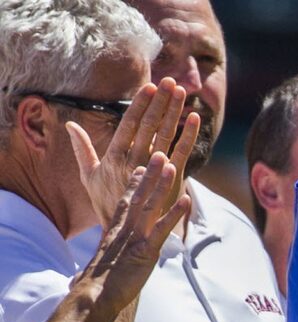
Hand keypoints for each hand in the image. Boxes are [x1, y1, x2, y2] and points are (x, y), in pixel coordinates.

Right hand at [66, 77, 199, 225]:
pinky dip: (190, 135)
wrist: (128, 233)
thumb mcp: (89, 178)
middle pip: (149, 125)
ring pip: (166, 134)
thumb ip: (82, 150)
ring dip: (174, 111)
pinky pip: (182, 153)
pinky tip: (195, 118)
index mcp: (115, 157)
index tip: (149, 87)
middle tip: (169, 81)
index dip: (140, 105)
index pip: (129, 124)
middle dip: (159, 101)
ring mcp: (154, 170)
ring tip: (182, 92)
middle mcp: (134, 160)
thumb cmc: (107, 204)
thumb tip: (69, 126)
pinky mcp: (171, 180)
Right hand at [73, 152, 189, 312]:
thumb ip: (115, 251)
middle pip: (138, 196)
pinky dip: (174, 214)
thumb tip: (116, 252)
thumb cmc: (100, 284)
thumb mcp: (109, 261)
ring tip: (173, 166)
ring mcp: (135, 238)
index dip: (135, 183)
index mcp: (115, 230)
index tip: (142, 166)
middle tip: (160, 154)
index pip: (126, 201)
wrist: (95, 297)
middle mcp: (125, 229)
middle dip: (150, 174)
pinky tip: (186, 200)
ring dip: (162, 185)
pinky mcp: (145, 250)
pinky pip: (162, 228)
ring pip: (149, 206)